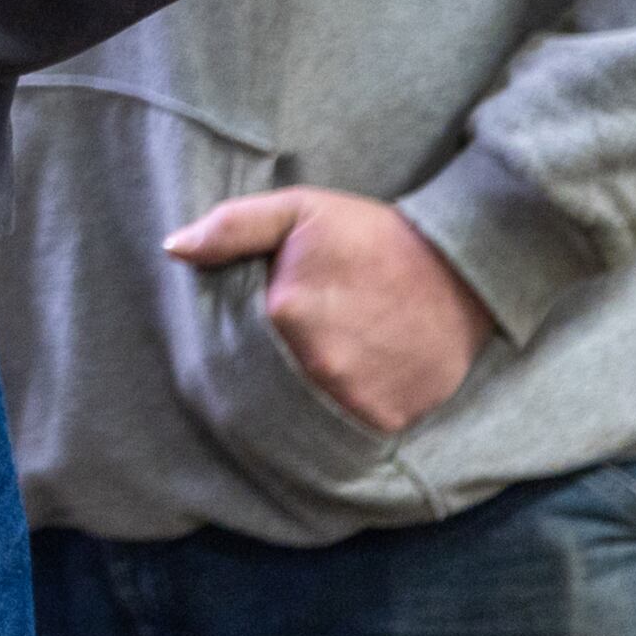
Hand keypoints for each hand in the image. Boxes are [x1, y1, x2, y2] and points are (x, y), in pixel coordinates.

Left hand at [168, 187, 495, 435]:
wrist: (462, 268)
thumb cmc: (372, 236)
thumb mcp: (299, 211)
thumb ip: (232, 228)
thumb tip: (173, 248)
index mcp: (286, 313)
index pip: (236, 339)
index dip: (245, 331)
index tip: (266, 321)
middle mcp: (317, 364)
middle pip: (269, 377)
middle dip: (275, 363)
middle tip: (309, 336)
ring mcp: (354, 396)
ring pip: (306, 404)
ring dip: (310, 388)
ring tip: (337, 353)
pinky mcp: (387, 419)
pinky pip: (348, 425)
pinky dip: (349, 406)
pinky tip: (364, 374)